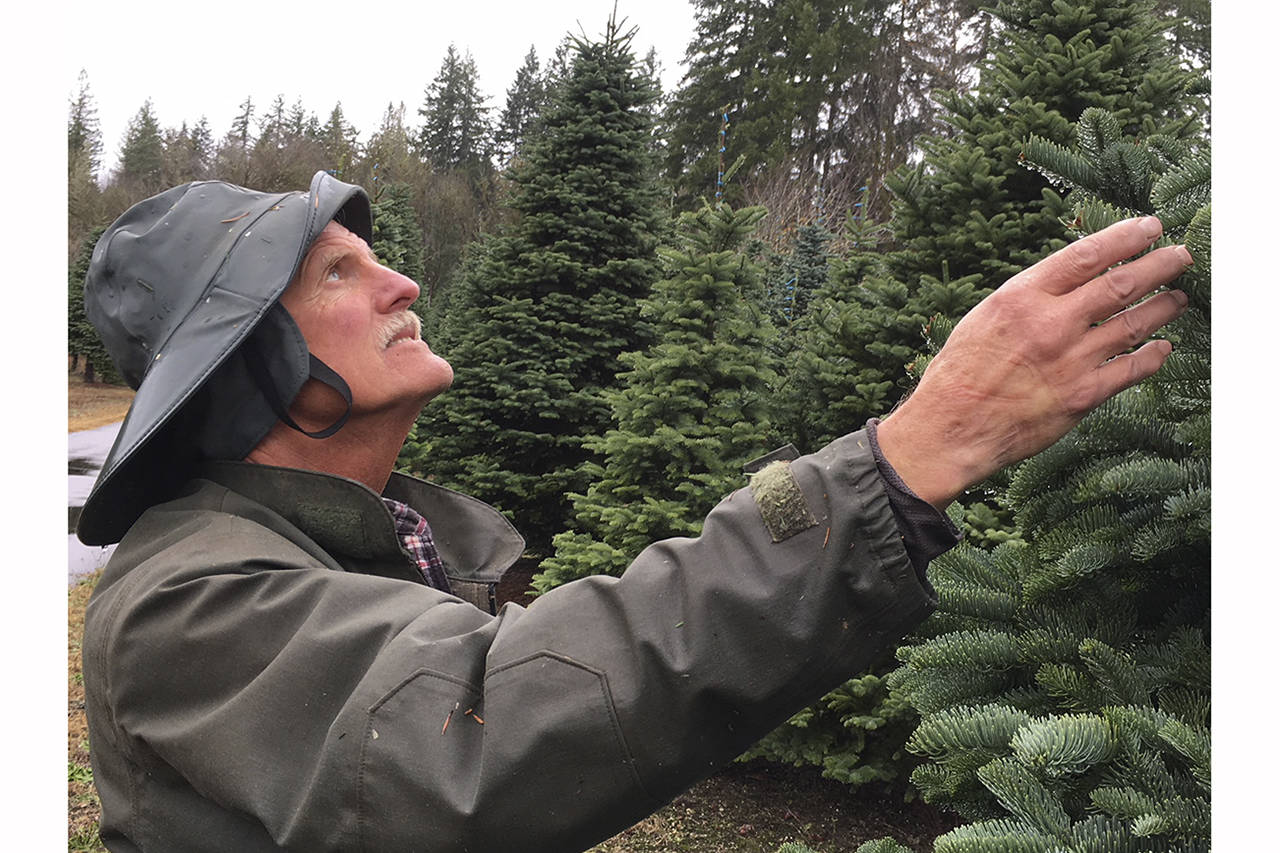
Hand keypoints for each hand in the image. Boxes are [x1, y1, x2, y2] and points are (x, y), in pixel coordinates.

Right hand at [876, 216, 1191, 509]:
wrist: (950, 429)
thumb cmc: (960, 373)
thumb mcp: (985, 317)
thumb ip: (1029, 298)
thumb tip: (1069, 279)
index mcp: (1022, 297)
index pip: (1086, 254)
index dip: (1125, 237)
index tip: (1150, 226)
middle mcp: (1051, 324)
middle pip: (1121, 284)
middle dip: (1159, 265)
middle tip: (1182, 256)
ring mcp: (1071, 360)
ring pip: (1134, 324)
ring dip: (1163, 308)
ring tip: (1179, 298)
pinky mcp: (1082, 397)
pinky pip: (1131, 370)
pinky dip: (1153, 356)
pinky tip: (1163, 347)